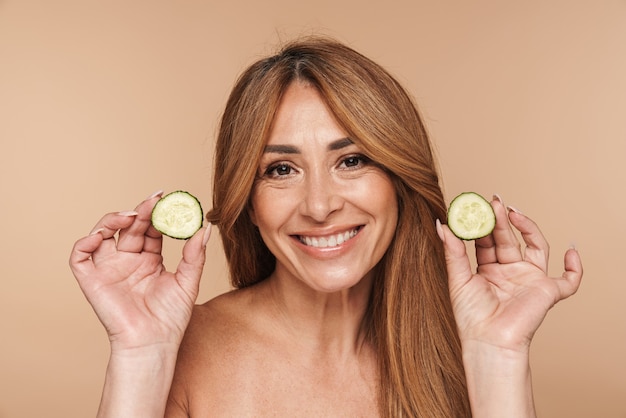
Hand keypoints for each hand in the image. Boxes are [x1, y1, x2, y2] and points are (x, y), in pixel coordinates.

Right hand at [69, 192, 209, 352]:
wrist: (154, 343)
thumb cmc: (171, 318)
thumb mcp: (188, 281)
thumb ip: (195, 254)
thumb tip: (205, 226)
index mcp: (150, 260)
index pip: (150, 229)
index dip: (157, 214)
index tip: (168, 199)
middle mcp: (128, 261)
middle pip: (129, 227)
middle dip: (140, 211)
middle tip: (154, 200)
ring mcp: (109, 269)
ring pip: (102, 234)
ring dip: (113, 219)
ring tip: (132, 214)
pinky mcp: (92, 280)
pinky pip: (79, 256)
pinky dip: (85, 241)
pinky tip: (103, 234)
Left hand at [438, 196, 582, 353]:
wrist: (488, 341)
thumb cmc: (470, 316)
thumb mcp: (458, 278)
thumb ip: (452, 250)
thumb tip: (441, 224)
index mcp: (487, 269)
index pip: (486, 240)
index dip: (481, 224)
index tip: (474, 207)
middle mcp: (509, 272)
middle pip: (507, 238)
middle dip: (501, 219)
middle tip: (493, 201)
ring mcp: (529, 280)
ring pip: (535, 246)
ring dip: (528, 227)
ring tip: (513, 211)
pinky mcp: (547, 292)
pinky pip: (569, 280)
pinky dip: (575, 267)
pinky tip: (570, 251)